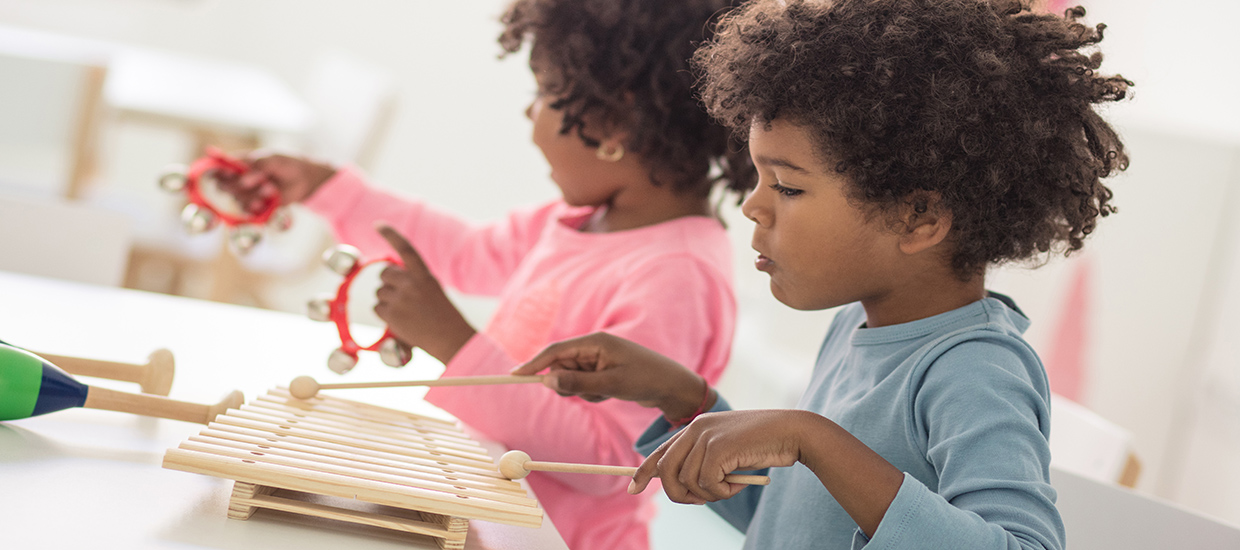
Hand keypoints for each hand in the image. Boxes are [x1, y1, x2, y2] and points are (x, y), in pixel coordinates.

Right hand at [214, 152, 335, 212]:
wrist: (305, 180)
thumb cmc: (287, 165)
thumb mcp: (274, 160)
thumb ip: (258, 166)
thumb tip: (243, 180)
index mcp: (240, 163)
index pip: (220, 168)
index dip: (218, 172)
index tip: (226, 174)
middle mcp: (239, 179)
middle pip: (224, 186)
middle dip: (237, 186)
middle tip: (252, 182)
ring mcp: (247, 193)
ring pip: (237, 199)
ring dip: (252, 195)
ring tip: (270, 188)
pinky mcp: (256, 206)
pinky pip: (248, 211)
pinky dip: (256, 207)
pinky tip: (265, 201)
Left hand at [374, 223, 475, 363]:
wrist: (450, 339)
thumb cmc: (443, 316)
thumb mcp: (432, 290)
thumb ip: (413, 279)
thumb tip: (387, 275)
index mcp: (424, 275)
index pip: (406, 249)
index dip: (391, 235)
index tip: (378, 224)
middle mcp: (411, 283)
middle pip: (384, 274)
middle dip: (388, 283)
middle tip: (402, 296)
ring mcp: (400, 298)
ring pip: (380, 293)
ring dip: (388, 302)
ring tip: (407, 313)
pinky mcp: (391, 314)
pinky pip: (377, 308)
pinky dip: (385, 315)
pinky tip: (402, 321)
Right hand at [510, 333, 709, 419]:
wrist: (672, 386)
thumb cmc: (645, 379)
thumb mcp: (611, 383)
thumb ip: (578, 383)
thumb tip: (547, 380)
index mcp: (595, 341)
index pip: (556, 350)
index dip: (533, 363)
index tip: (514, 376)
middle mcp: (593, 347)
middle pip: (560, 366)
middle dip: (567, 384)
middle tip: (589, 392)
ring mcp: (597, 359)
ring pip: (571, 378)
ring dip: (583, 391)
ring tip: (608, 391)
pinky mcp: (602, 370)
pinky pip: (584, 385)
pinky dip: (593, 393)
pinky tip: (613, 392)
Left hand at [629, 409, 812, 503]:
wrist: (793, 431)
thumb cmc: (764, 445)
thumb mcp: (728, 451)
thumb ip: (705, 461)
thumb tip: (685, 488)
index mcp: (696, 426)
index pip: (661, 451)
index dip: (643, 471)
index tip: (633, 489)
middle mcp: (695, 428)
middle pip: (666, 471)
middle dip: (679, 494)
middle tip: (703, 500)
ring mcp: (705, 436)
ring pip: (687, 482)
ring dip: (711, 494)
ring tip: (732, 485)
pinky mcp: (717, 448)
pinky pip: (706, 485)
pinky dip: (723, 492)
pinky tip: (740, 482)